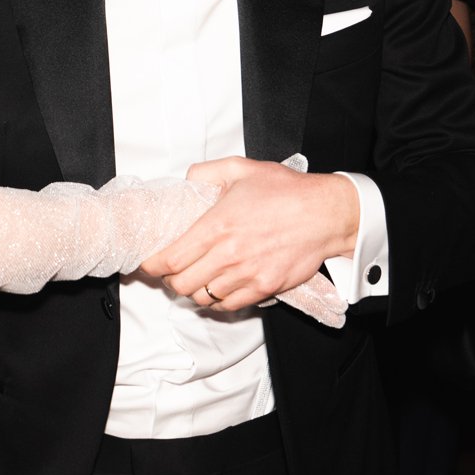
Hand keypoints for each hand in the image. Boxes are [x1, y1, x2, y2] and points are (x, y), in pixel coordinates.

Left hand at [140, 159, 356, 313]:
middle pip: (182, 284)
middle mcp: (228, 254)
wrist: (325, 213)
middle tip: (172, 272)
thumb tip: (187, 180)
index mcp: (217, 226)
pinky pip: (229, 305)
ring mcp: (247, 274)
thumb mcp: (241, 169)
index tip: (149, 264)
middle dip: (170, 280)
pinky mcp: (264, 288)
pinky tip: (217, 289)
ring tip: (195, 280)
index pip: (171, 259)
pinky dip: (217, 302)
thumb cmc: (286, 191)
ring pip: (203, 298)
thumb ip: (206, 172)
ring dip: (194, 291)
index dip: (153, 266)